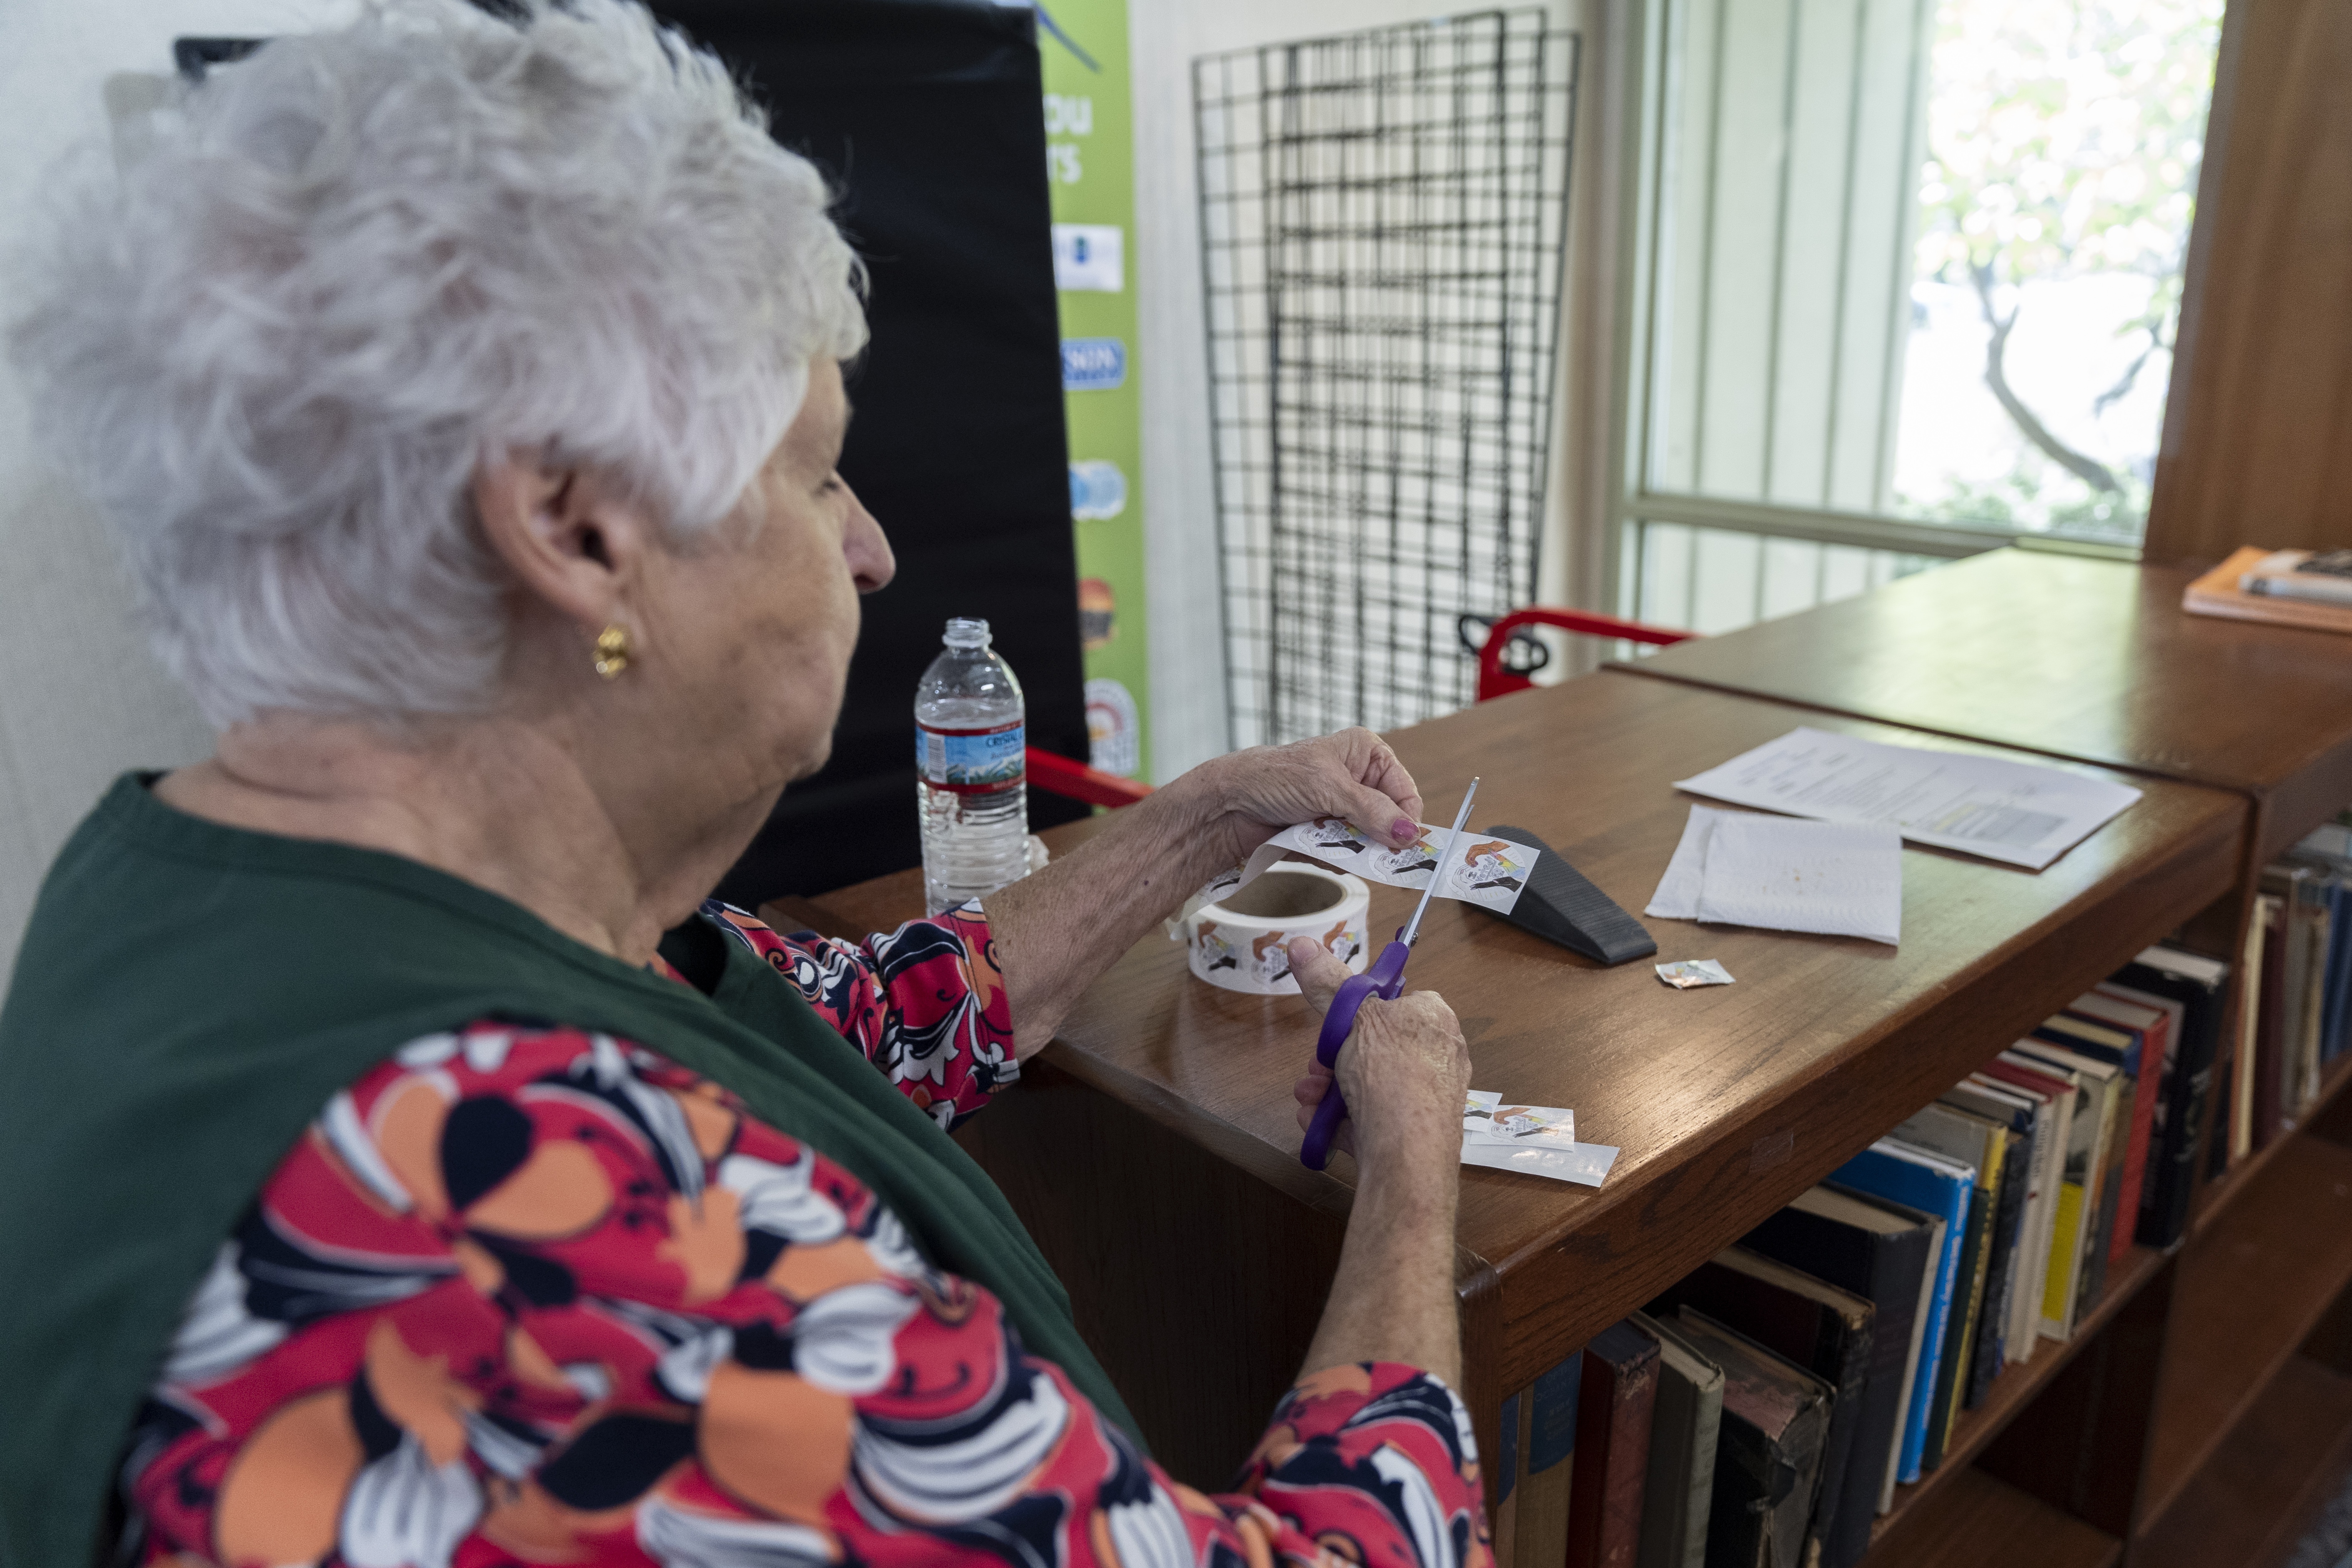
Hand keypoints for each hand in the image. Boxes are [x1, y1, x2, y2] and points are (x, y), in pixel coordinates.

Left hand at [1193, 729, 1425, 861]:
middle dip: (1376, 837)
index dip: (1406, 820)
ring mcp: (1341, 809)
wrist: (1227, 806)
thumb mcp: (1328, 787)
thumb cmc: (1272, 778)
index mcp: (1365, 754)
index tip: (1403, 845)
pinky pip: (1346, 854)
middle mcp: (1358, 780)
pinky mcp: (1326, 834)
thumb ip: (1372, 811)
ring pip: (1369, 841)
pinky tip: (1312, 846)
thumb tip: (1409, 834)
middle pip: (1390, 820)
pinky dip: (1333, 857)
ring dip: (1351, 848)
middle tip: (1366, 850)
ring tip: (1324, 839)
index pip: (1405, 793)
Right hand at [1286, 939, 1468, 1169]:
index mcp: (1434, 1018)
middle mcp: (1438, 1057)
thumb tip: (1301, 943)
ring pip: (1365, 1085)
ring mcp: (1426, 1099)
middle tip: (1315, 1068)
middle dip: (1332, 1059)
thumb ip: (1325, 981)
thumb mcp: (1351, 1015)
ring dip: (1327, 1090)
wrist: (1407, 1154)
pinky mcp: (1411, 1134)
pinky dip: (1339, 1119)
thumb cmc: (1392, 1075)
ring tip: (1309, 1098)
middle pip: (1373, 1047)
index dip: (1357, 1012)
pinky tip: (1318, 1122)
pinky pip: (1369, 1118)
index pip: (1395, 1002)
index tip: (1331, 1025)